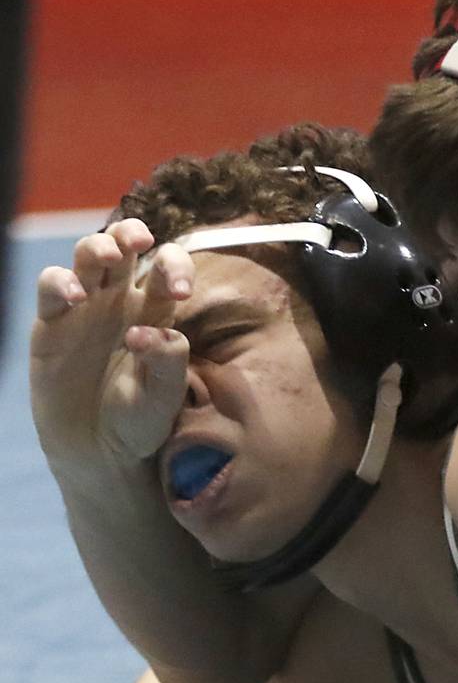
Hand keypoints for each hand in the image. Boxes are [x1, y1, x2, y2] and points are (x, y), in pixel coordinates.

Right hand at [30, 219, 194, 481]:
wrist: (99, 449)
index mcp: (157, 311)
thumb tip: (151, 330)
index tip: (180, 290)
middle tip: (141, 241)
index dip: (176, 267)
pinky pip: (52, 287)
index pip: (169, 270)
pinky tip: (75, 296)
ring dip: (98, 245)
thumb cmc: (139, 421)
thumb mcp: (162, 398)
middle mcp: (122, 301)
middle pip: (126, 247)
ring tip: (108, 255)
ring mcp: (85, 307)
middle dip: (132, 232)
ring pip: (89, 256)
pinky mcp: (52, 323)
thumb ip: (167, 363)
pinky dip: (60, 282)